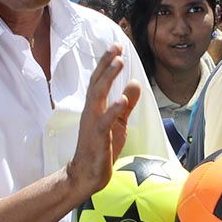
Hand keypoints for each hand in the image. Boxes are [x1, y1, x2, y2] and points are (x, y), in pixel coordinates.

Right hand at [66, 45, 141, 199]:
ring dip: (108, 79)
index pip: (99, 81)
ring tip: (119, 63)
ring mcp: (93, 125)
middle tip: (115, 48)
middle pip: (96, 83)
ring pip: (98, 97)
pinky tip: (122, 100)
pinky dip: (113, 110)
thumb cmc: (100, 148)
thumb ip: (126, 105)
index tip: (115, 47)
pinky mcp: (98, 139)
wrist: (85, 175)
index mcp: (95, 108)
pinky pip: (105, 122)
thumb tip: (135, 83)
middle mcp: (91, 112)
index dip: (107, 64)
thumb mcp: (118, 123)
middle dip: (106, 64)